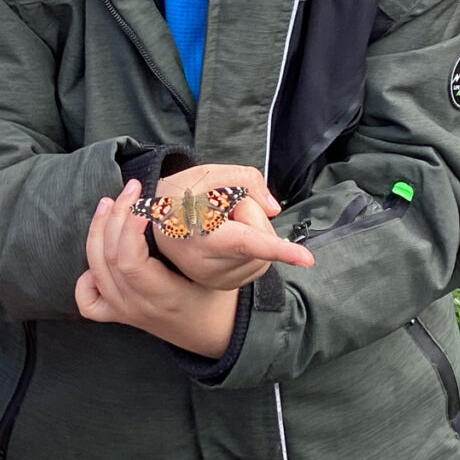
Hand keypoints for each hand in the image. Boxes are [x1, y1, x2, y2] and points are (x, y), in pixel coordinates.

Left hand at [75, 180, 239, 356]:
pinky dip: (86, 277)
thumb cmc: (220, 300)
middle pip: (109, 259)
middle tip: (131, 189)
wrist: (215, 337)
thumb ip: (202, 242)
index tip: (145, 201)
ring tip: (110, 204)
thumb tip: (191, 200)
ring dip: (99, 231)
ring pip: (95, 270)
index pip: (130, 263)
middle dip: (116, 216)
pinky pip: (88, 301)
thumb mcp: (219, 271)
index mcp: (164, 297)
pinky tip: (98, 256)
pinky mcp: (119, 315)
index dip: (130, 228)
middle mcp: (138, 307)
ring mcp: (125, 312)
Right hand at [149, 164, 313, 289]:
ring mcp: (217, 280)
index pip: (247, 241)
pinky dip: (251, 247)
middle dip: (250, 212)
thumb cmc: (181, 195)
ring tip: (219, 223)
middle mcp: (208, 265)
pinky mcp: (225, 286)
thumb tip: (274, 209)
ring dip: (251, 230)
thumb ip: (246, 180)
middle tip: (220, 206)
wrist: (154, 223)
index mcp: (201, 234)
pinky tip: (225, 238)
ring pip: (264, 251)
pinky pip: (258, 263)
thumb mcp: (208, 174)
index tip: (306, 259)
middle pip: (260, 233)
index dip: (278, 249)